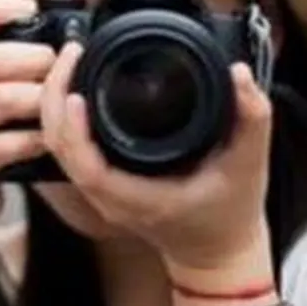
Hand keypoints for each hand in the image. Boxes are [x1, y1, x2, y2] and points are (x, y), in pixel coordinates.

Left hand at [39, 42, 274, 277]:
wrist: (218, 251)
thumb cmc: (231, 213)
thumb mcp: (249, 164)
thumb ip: (252, 119)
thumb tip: (240, 74)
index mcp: (138, 199)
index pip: (88, 167)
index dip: (74, 131)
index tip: (76, 94)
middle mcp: (110, 198)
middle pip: (60, 149)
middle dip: (55, 100)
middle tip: (71, 54)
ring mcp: (100, 193)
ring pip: (59, 148)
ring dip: (55, 105)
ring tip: (70, 62)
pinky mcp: (100, 183)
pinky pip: (69, 149)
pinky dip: (64, 117)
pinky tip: (75, 87)